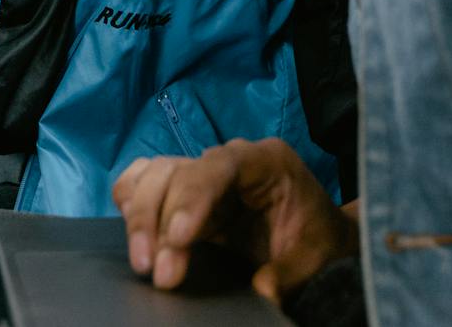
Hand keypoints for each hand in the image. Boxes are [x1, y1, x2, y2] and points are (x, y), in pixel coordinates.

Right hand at [112, 138, 357, 301]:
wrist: (317, 234)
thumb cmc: (318, 238)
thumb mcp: (314, 256)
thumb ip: (289, 272)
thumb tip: (262, 292)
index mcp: (266, 161)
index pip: (220, 166)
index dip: (192, 198)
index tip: (178, 239)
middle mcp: (228, 159)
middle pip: (177, 171)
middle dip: (159, 219)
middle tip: (157, 271)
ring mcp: (203, 173)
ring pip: (154, 175)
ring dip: (141, 217)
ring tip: (144, 263)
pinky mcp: (185, 192)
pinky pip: (145, 182)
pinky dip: (132, 204)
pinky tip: (136, 236)